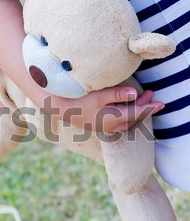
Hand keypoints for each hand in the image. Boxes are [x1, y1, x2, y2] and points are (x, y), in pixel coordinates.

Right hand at [47, 86, 163, 133]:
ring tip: (140, 97)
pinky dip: (126, 114)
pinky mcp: (98, 125)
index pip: (136, 113)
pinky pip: (118, 122)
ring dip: (135, 110)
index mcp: (112, 118)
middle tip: (151, 94)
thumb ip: (117, 94)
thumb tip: (135, 93)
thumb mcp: (98, 94)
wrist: (59, 108)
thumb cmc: (77, 99)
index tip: (161, 103)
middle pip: (133, 118)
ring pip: (126, 121)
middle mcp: (110, 125)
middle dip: (143, 107)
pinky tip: (125, 107)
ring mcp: (104, 127)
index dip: (149, 107)